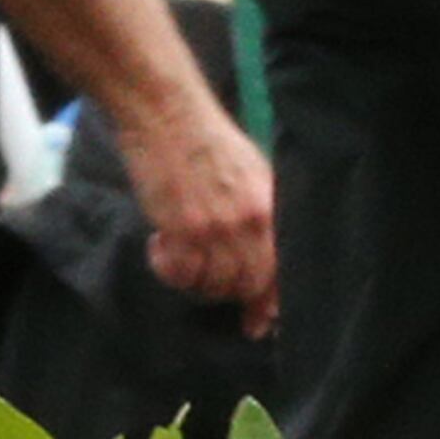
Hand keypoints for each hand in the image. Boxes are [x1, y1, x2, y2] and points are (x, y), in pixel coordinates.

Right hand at [117, 83, 278, 330]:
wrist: (167, 114)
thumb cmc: (206, 140)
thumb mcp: (251, 172)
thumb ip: (260, 215)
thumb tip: (265, 260)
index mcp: (270, 207)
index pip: (278, 270)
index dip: (268, 304)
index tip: (256, 324)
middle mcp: (250, 221)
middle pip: (246, 284)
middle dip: (225, 293)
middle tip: (201, 280)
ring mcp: (216, 227)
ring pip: (212, 284)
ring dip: (193, 280)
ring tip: (179, 253)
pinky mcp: (182, 229)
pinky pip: (180, 275)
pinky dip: (169, 271)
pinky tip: (160, 246)